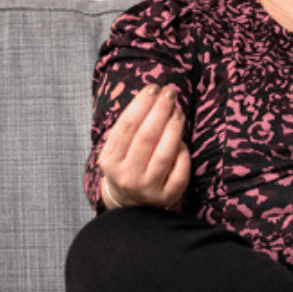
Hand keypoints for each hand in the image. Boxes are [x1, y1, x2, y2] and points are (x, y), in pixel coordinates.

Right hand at [98, 84, 190, 210]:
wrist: (131, 203)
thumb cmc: (127, 165)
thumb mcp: (117, 149)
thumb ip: (130, 127)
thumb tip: (153, 95)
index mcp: (110, 160)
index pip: (127, 126)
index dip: (141, 104)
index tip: (153, 88)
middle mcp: (126, 176)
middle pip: (146, 137)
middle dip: (160, 111)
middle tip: (170, 93)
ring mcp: (147, 188)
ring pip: (164, 154)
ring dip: (173, 128)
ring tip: (178, 112)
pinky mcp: (166, 197)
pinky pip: (179, 171)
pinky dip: (182, 153)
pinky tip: (182, 141)